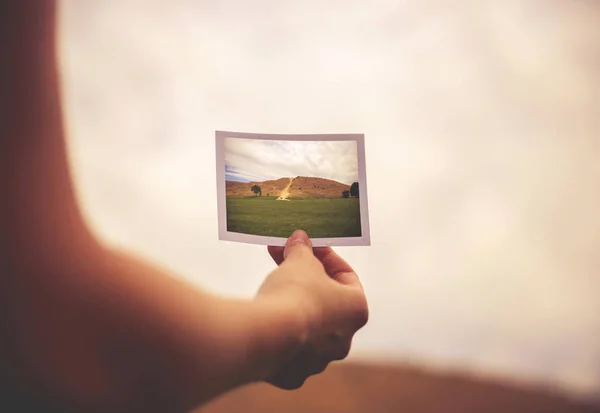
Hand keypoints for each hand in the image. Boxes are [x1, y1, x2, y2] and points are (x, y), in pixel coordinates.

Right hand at [256, 230, 368, 389]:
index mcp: (356, 310)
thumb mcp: (300, 259)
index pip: (346, 276)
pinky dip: (278, 333)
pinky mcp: (292, 374)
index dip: (326, 257)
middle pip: (326, 303)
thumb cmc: (294, 294)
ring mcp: (318, 361)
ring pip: (308, 329)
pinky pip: (287, 350)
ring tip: (271, 287)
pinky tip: (264, 316)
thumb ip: (303, 249)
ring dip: (294, 307)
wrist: (268, 333)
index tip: (307, 247)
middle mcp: (343, 339)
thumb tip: (300, 239)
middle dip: (305, 280)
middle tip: (285, 260)